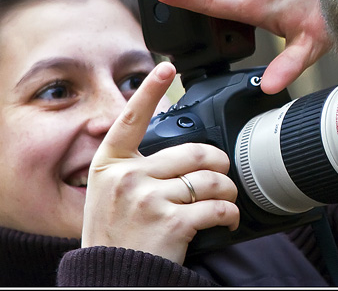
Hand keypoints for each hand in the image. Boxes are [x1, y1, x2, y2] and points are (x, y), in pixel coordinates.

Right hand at [82, 62, 238, 264]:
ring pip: (211, 179)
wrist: (112, 280)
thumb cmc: (115, 238)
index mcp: (109, 164)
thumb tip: (174, 150)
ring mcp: (148, 199)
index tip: (166, 66)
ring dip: (228, 191)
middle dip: (219, 163)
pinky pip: (217, 207)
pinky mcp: (171, 222)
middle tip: (223, 174)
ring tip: (226, 200)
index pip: (130, 119)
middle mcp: (127, 177)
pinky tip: (227, 219)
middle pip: (193, 151)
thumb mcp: (107, 195)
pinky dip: (230, 214)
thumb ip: (133, 168)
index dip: (149, 89)